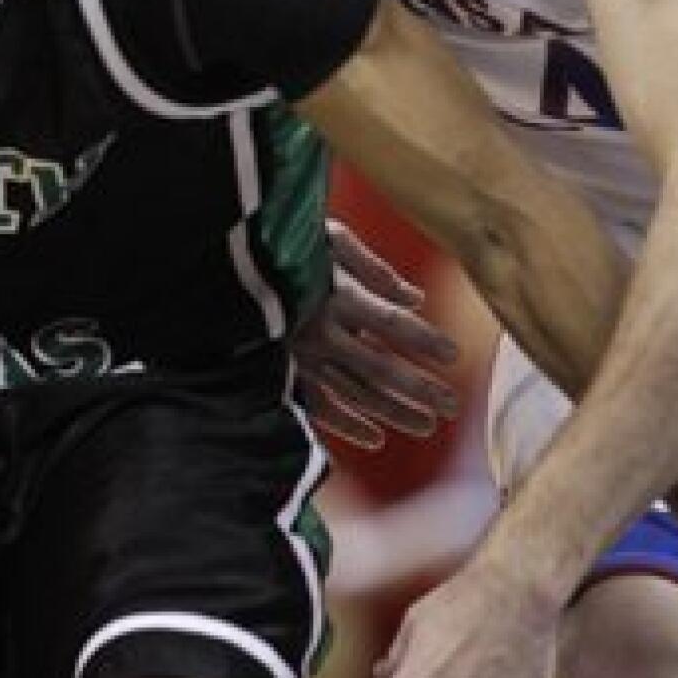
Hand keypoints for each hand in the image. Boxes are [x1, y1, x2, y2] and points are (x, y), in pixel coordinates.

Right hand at [293, 220, 459, 449]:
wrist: (223, 265)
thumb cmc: (282, 243)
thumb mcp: (329, 239)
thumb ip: (373, 268)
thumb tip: (417, 299)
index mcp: (335, 294)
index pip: (391, 322)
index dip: (424, 340)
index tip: (454, 356)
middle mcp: (321, 331)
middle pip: (379, 367)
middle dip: (418, 389)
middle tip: (453, 406)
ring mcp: (301, 357)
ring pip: (354, 392)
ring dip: (392, 412)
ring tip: (427, 426)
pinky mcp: (282, 373)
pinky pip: (317, 406)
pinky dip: (346, 425)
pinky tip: (375, 439)